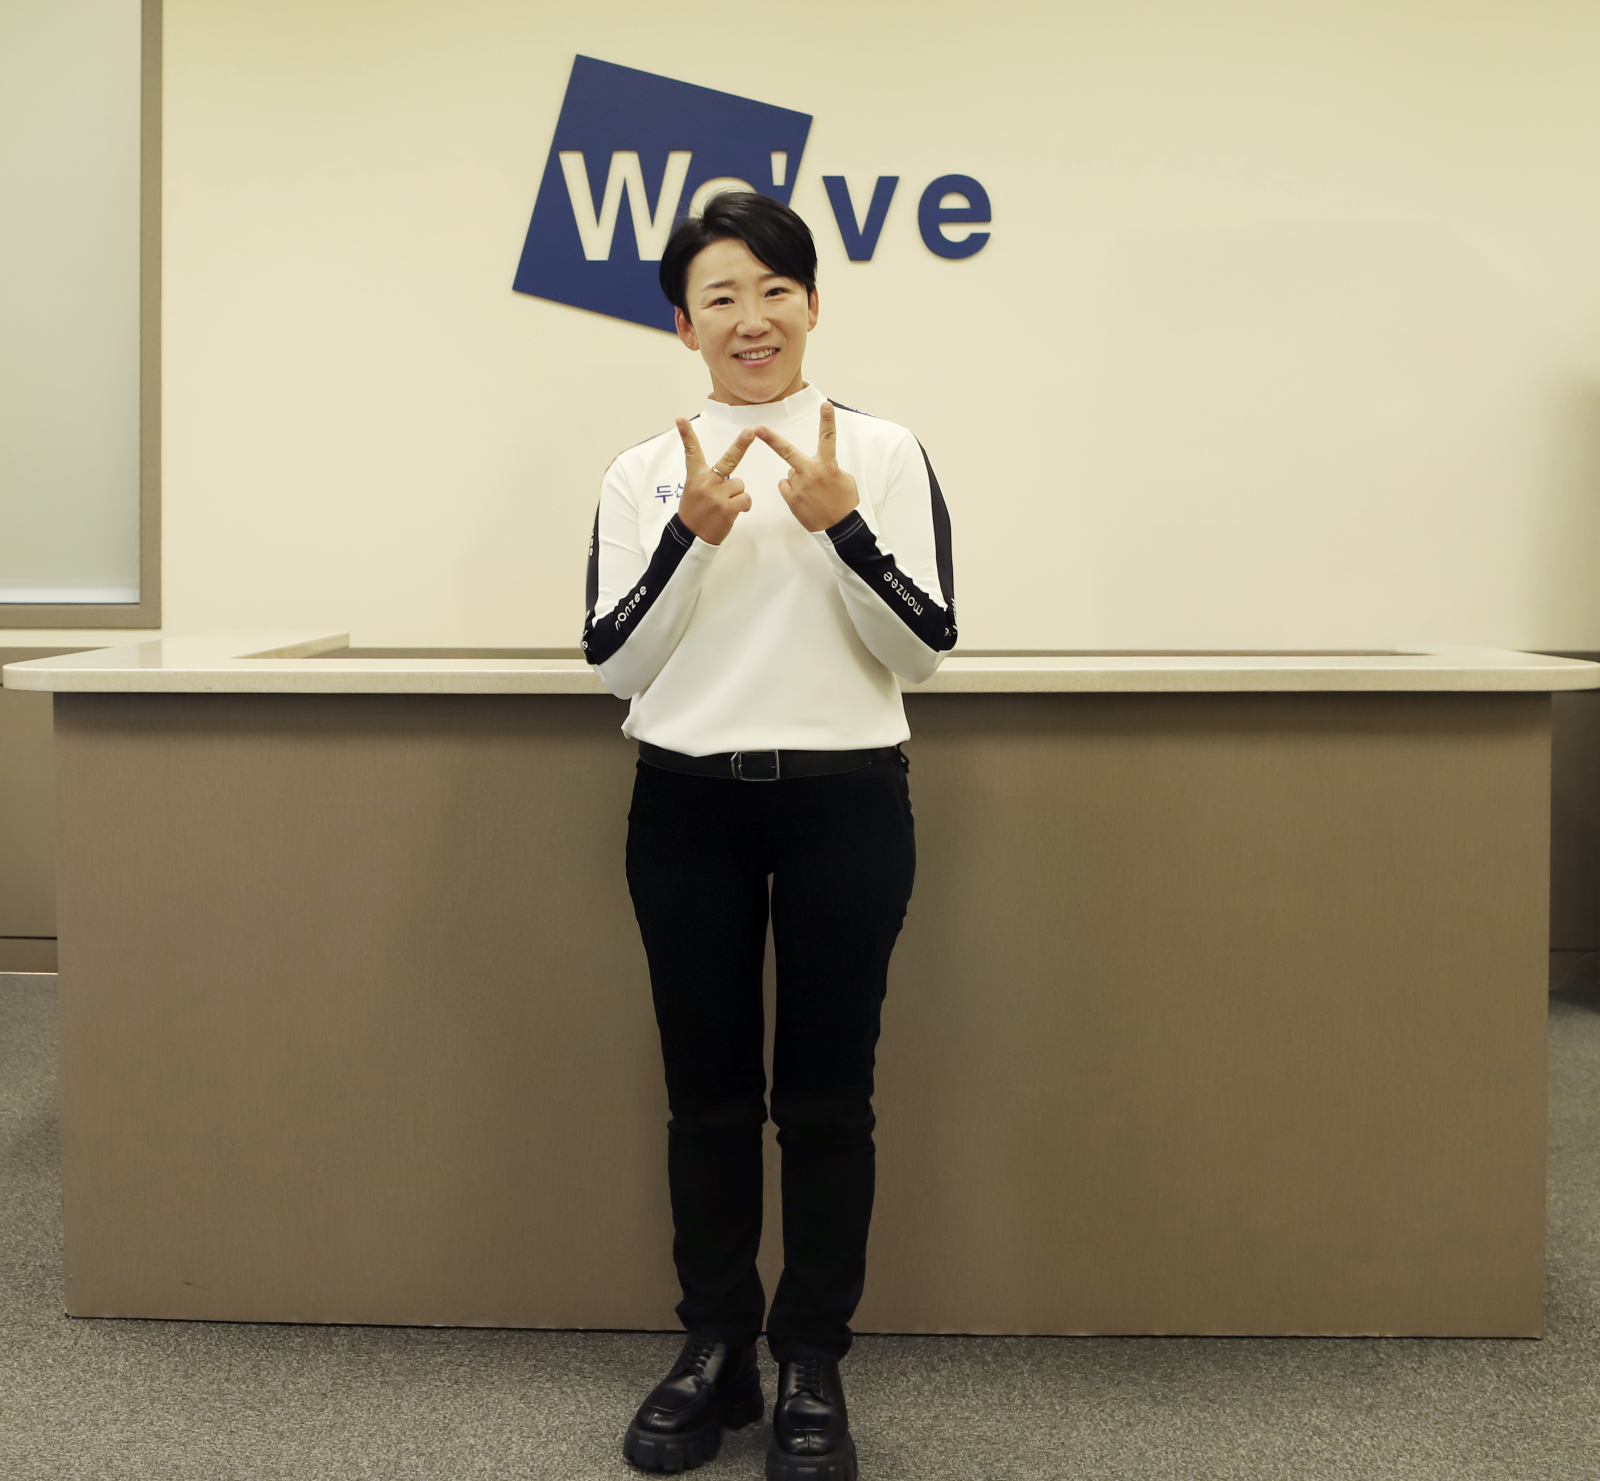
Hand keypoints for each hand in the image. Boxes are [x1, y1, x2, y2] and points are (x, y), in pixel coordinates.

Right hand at [676, 419, 754, 545]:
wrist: (691, 537)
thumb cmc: (695, 512)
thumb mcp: (694, 490)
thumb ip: (710, 479)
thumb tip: (731, 477)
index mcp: (696, 476)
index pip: (691, 451)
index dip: (686, 434)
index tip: (681, 419)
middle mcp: (707, 482)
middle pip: (729, 459)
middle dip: (742, 444)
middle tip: (751, 431)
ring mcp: (717, 495)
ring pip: (740, 485)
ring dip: (737, 495)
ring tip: (723, 506)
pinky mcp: (727, 508)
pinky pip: (745, 499)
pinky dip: (743, 506)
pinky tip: (732, 512)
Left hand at [754, 402, 859, 532]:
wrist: (841, 528)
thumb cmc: (845, 503)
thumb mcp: (844, 479)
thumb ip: (829, 467)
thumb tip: (817, 466)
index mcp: (828, 465)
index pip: (828, 438)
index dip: (827, 420)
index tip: (826, 404)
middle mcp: (812, 472)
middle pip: (787, 451)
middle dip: (771, 439)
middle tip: (758, 429)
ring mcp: (799, 486)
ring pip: (790, 474)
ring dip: (798, 479)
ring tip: (812, 493)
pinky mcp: (792, 498)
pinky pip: (786, 486)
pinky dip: (792, 490)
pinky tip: (804, 499)